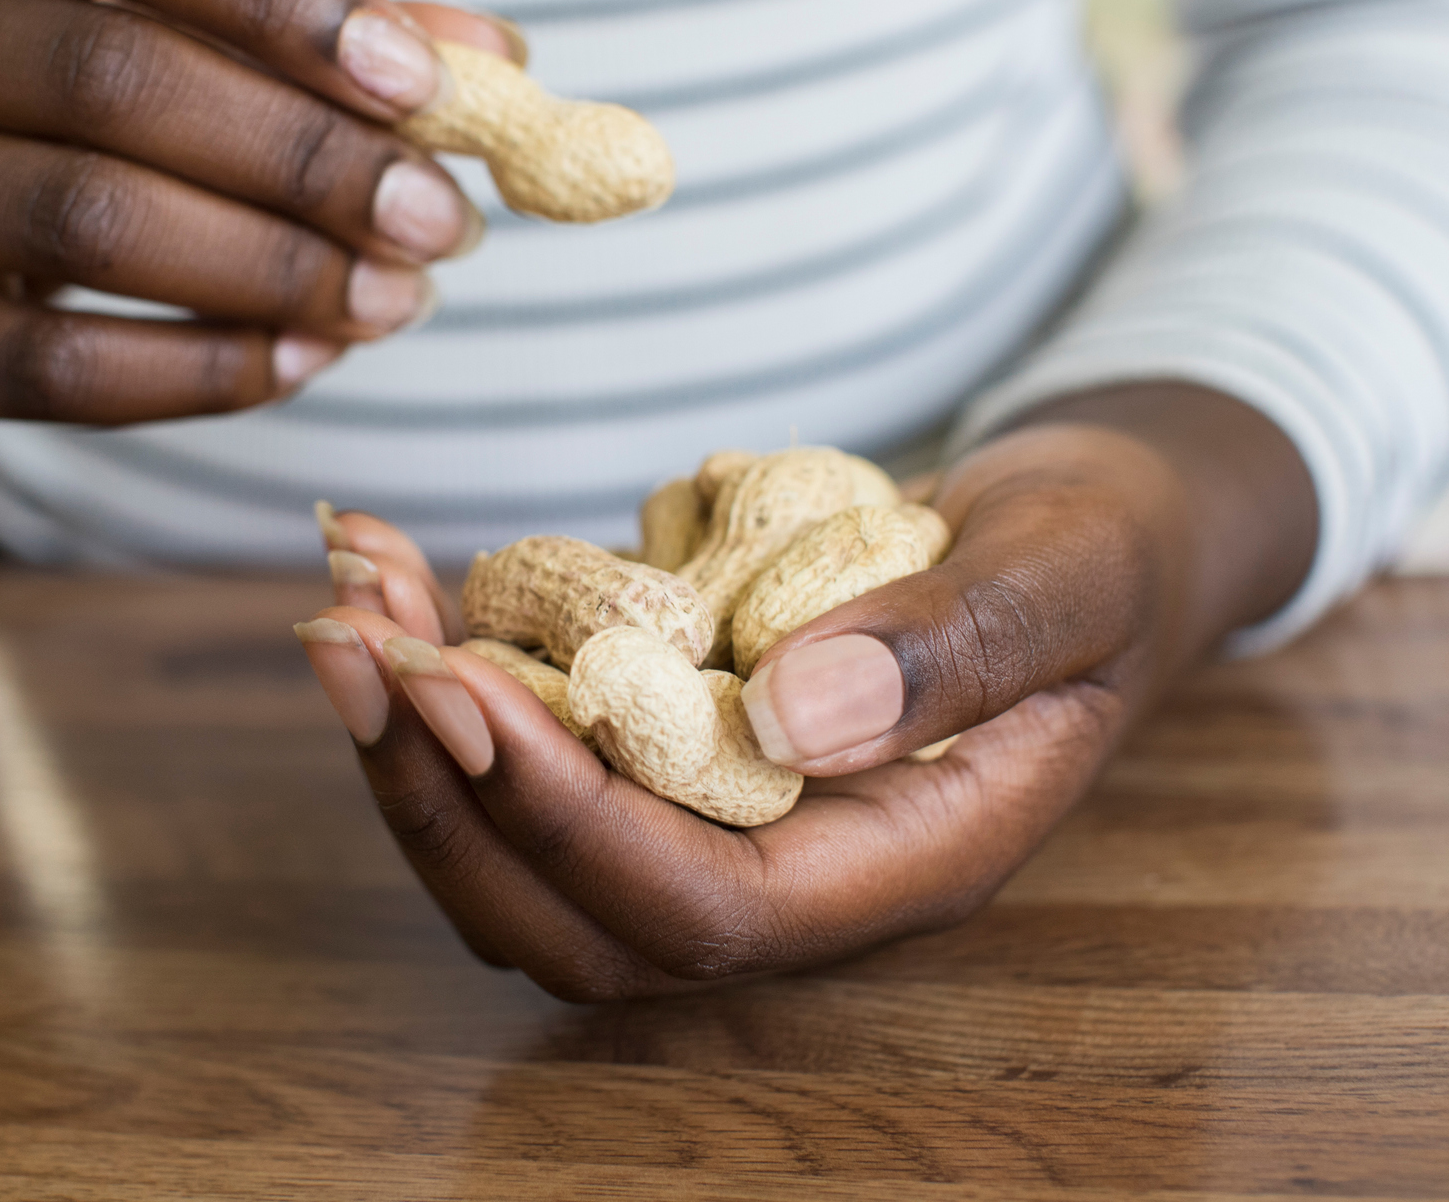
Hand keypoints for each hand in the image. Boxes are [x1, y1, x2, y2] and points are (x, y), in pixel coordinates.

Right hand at [0, 0, 512, 474]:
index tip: (423, 82)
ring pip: (85, 221)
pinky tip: (302, 361)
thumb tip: (495, 60)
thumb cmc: (43, 130)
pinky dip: (203, 369)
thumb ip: (304, 44)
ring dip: (273, 270)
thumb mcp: (149, 48)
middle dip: (306, 158)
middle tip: (443, 222)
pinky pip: (57, 366)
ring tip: (395, 299)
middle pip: (110, 76)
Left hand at [298, 384, 1316, 997]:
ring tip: (352, 597)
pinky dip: (451, 683)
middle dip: (444, 790)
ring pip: (528, 858)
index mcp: (901, 866)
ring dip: (416, 740)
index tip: (461, 688)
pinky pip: (537, 763)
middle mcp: (796, 875)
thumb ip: (953, 653)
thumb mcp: (1067, 578)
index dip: (568, 817)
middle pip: (575, 917)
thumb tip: (791, 714)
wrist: (1087, 532)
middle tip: (350, 640)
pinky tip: (408, 579)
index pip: (705, 908)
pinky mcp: (674, 754)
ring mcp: (726, 822)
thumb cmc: (1098, 554)